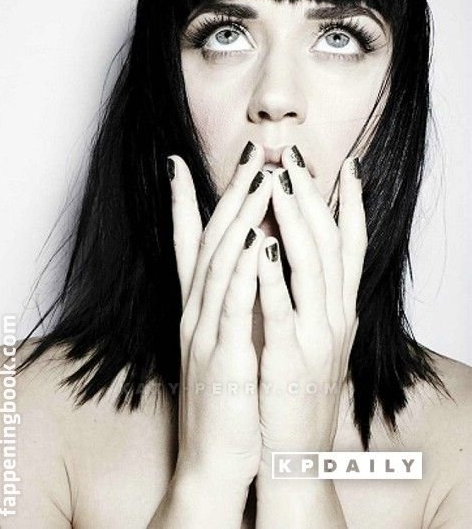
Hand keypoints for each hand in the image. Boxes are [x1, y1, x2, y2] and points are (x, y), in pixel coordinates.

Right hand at [168, 142, 271, 489]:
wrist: (214, 462)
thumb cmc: (227, 401)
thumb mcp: (224, 344)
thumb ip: (230, 305)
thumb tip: (244, 266)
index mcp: (198, 310)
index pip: (189, 246)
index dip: (185, 203)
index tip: (183, 163)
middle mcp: (196, 314)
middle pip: (210, 243)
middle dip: (230, 195)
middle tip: (249, 155)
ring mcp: (206, 334)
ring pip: (220, 264)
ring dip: (239, 219)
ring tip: (259, 180)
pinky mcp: (223, 359)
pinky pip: (232, 307)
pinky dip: (242, 271)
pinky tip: (254, 240)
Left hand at [256, 147, 366, 466]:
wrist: (295, 455)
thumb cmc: (298, 391)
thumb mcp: (314, 336)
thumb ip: (311, 296)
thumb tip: (297, 251)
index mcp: (340, 309)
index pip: (351, 245)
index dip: (351, 203)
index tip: (344, 164)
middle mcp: (336, 316)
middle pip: (329, 244)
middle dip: (314, 197)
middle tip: (297, 157)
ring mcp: (317, 337)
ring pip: (311, 268)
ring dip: (295, 223)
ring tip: (281, 184)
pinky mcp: (291, 360)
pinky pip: (284, 312)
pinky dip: (274, 278)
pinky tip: (261, 248)